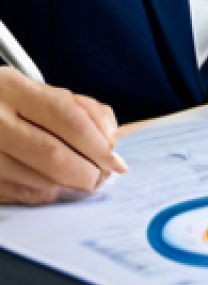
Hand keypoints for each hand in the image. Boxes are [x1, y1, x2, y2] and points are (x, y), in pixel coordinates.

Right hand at [0, 68, 126, 204]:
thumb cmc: (15, 103)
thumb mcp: (45, 92)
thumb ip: (84, 109)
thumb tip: (108, 142)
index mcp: (14, 90)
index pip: (67, 118)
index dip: (96, 144)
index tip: (116, 161)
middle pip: (51, 154)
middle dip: (85, 172)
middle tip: (102, 178)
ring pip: (36, 180)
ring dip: (68, 186)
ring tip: (84, 182)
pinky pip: (19, 194)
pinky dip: (46, 194)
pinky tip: (58, 187)